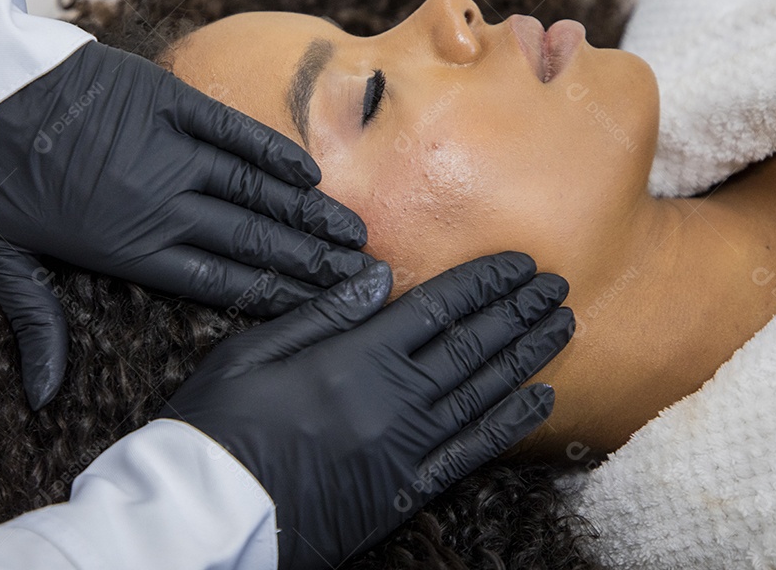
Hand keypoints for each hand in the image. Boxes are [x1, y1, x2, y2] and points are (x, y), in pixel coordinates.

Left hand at [0, 41, 368, 408]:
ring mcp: (167, 148)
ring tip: (355, 232)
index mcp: (127, 248)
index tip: (327, 305)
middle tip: (365, 273)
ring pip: (255, 189)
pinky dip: (271, 153)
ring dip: (308, 214)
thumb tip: (41, 397)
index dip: (281, 294)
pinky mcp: (165, 100)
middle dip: (314, 262)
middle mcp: (162, 203)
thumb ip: (39, 324)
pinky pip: (231, 131)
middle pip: (254, 240)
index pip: (223, 280)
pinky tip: (309, 175)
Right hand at [159, 252, 574, 569]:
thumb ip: (323, 312)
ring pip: (484, 391)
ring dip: (528, 356)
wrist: (213, 512)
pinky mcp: (408, 487)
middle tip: (556, 286)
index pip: (438, 308)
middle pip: (473, 344)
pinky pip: (472, 451)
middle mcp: (394, 398)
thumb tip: (380, 277)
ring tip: (561, 327)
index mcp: (356, 357)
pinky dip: (510, 422)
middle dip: (519, 311)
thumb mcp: (253, 350)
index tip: (519, 263)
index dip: (484, 282)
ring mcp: (407, 445)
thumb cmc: (222, 425)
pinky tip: (539, 398)